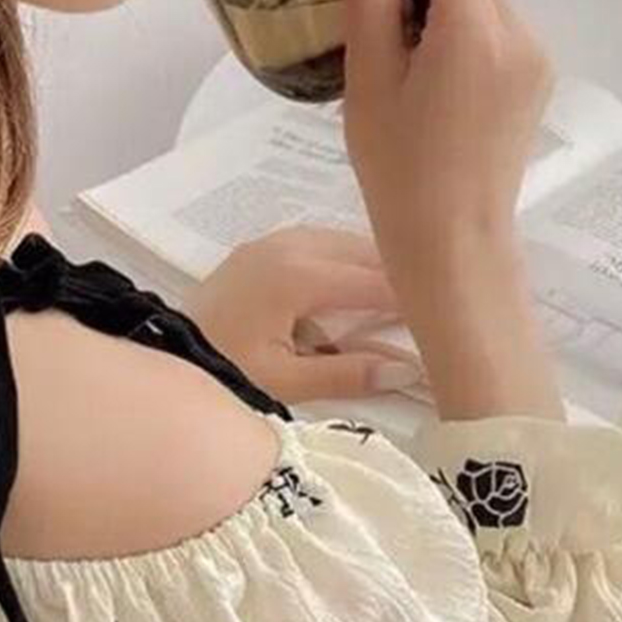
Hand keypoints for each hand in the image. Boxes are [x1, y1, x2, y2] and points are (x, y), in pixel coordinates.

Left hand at [185, 224, 421, 405]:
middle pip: (363, 250)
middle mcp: (289, 245)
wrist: (168, 350)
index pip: (374, 280)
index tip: (454, 309)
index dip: (416, 295)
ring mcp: (274, 241)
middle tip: (444, 297)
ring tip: (413, 292)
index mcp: (298, 275)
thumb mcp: (287, 381)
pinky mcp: (264, 247)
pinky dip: (349, 258)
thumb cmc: (224, 367)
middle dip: (402, 271)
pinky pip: (321, 242)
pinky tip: (366, 285)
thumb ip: (349, 373)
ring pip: (343, 240)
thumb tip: (409, 368)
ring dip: (376, 262)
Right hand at [343, 0, 554, 260]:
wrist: (452, 241)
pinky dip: (470, 37)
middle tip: (389, 45)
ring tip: (414, 71)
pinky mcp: (540, 82)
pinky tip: (442, 88)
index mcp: (477, 34)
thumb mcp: (369, 77)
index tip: (377, 14)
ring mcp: (538, 61)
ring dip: (449, 12)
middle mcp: (521, 37)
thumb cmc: (397, 164)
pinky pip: (502, 31)